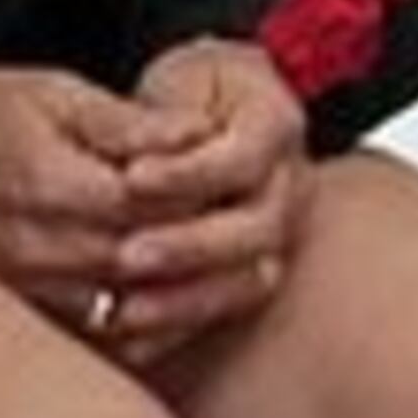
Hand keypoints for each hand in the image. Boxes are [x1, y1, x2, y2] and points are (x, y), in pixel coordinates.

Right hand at [0, 62, 205, 332]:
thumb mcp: (57, 94)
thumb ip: (129, 121)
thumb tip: (199, 131)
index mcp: (53, 185)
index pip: (151, 201)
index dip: (198, 188)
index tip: (230, 172)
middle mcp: (42, 248)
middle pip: (146, 257)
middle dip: (200, 240)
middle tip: (240, 217)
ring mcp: (33, 289)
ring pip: (130, 306)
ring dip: (182, 289)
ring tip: (222, 258)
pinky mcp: (29, 312)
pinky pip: (100, 336)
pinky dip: (147, 324)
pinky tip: (176, 298)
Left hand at [101, 37, 312, 365]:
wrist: (210, 120)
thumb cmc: (186, 95)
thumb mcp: (172, 84)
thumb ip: (156, 118)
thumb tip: (145, 145)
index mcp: (277, 123)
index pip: (241, 156)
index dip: (187, 172)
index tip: (129, 178)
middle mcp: (293, 182)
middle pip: (258, 227)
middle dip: (189, 246)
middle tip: (126, 255)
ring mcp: (284, 232)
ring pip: (253, 279)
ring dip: (186, 300)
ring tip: (124, 310)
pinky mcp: (258, 271)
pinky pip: (231, 311)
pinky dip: (182, 328)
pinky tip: (133, 334)